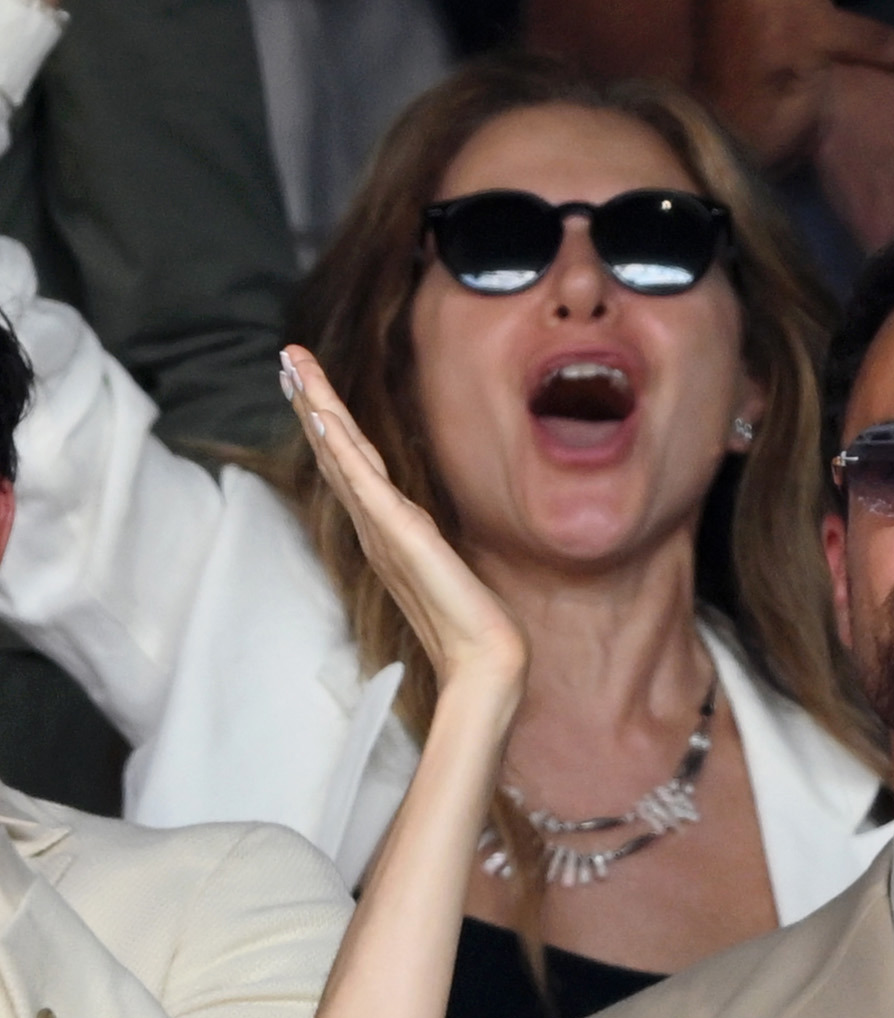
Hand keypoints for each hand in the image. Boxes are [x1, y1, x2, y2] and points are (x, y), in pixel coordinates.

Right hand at [279, 346, 525, 712]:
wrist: (484, 661)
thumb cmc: (471, 630)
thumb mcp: (444, 576)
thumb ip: (427, 555)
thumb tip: (424, 546)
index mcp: (385, 532)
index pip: (350, 467)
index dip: (327, 426)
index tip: (308, 389)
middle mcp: (375, 526)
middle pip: (335, 451)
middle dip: (310, 400)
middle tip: (286, 355)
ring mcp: (382, 527)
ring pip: (340, 453)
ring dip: (316, 405)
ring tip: (292, 364)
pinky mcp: (397, 531)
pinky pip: (360, 478)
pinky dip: (338, 444)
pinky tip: (320, 413)